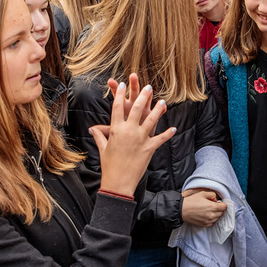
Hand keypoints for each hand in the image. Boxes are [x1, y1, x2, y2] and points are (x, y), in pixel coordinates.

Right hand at [93, 76, 174, 195]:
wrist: (118, 182)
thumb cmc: (109, 165)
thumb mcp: (103, 148)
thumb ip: (99, 136)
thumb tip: (93, 129)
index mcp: (116, 129)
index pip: (117, 107)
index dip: (119, 94)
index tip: (122, 85)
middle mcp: (129, 131)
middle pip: (137, 108)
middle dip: (142, 95)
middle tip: (147, 86)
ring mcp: (140, 139)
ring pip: (151, 120)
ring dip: (158, 110)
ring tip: (163, 102)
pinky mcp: (149, 148)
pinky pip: (161, 138)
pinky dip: (167, 134)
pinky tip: (173, 128)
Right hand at [182, 189, 226, 226]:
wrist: (181, 210)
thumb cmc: (191, 201)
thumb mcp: (202, 193)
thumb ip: (212, 194)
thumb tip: (216, 200)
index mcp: (213, 207)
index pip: (225, 207)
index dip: (222, 204)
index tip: (218, 203)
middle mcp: (212, 216)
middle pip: (222, 213)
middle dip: (219, 209)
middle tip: (212, 206)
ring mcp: (208, 221)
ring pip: (217, 218)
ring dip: (215, 214)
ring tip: (208, 210)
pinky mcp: (204, 225)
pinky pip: (212, 223)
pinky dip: (211, 219)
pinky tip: (205, 215)